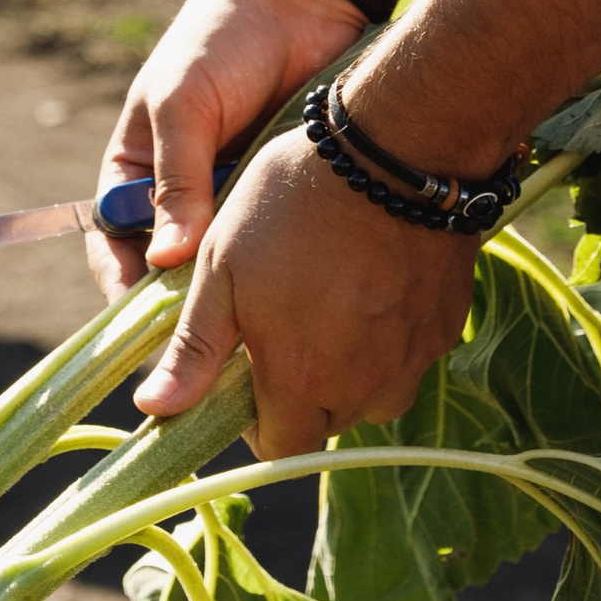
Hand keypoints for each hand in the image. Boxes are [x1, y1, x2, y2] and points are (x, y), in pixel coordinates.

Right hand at [87, 0, 361, 303]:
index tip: (145, 323)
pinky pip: (266, 244)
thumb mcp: (184, 105)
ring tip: (248, 327)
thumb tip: (163, 261)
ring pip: (219, 265)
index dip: (121, 287)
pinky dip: (272, 265)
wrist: (300, 3)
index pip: (112, 246)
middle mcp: (177, 195)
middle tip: (204, 341)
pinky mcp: (275, 198)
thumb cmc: (221, 42)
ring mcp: (229, 199)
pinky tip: (288, 290)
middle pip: (168, 270)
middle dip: (180, 305)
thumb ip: (176, 180)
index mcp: (134, 172)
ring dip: (228, 289)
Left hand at [130, 132, 482, 458]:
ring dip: (350, 372)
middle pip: (326, 424)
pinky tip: (374, 285)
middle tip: (285, 330)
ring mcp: (412, 359)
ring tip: (331, 306)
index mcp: (301, 380)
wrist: (394, 151)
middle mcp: (364, 386)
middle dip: (301, 395)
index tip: (246, 376)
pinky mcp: (446, 328)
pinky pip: (410, 357)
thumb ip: (194, 348)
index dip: (257, 423)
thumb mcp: (224, 268)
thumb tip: (154, 408)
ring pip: (374, 395)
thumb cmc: (293, 204)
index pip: (279, 450)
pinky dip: (389, 340)